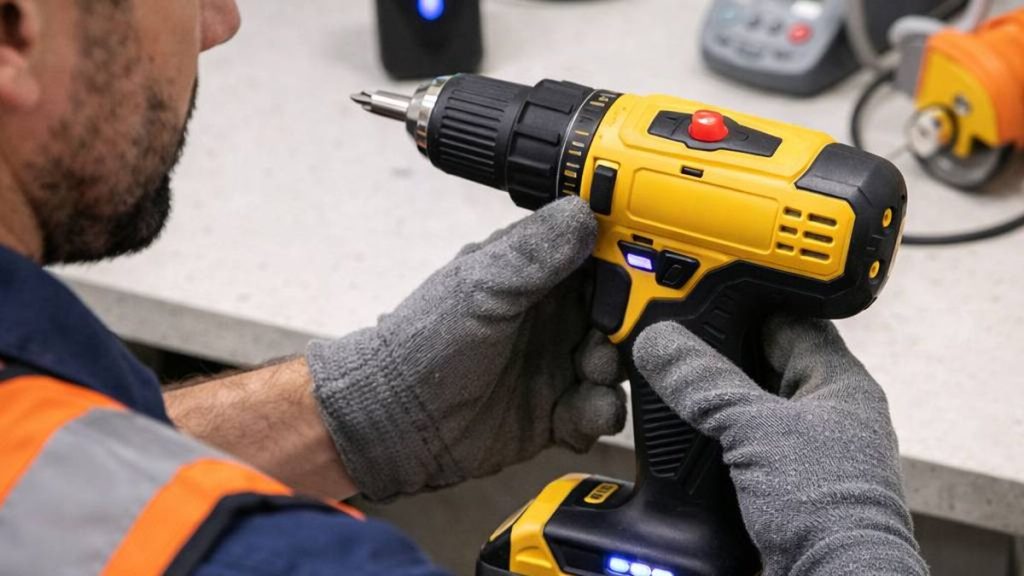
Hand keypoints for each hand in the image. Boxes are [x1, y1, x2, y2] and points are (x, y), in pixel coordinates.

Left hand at [307, 197, 625, 500]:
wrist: (398, 418)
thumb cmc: (426, 342)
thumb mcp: (482, 285)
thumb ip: (536, 252)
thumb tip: (585, 211)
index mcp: (539, 274)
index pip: (602, 258)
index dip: (628, 266)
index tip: (644, 277)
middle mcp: (555, 317)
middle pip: (622, 316)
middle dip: (627, 329)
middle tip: (606, 339)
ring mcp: (558, 365)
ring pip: (617, 365)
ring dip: (613, 373)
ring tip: (590, 376)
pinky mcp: (558, 413)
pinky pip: (600, 411)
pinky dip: (599, 413)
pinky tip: (580, 413)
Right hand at [633, 317, 925, 575]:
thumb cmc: (828, 510)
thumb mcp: (754, 430)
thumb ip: (705, 384)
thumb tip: (661, 343)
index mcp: (837, 383)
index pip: (790, 319)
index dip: (748, 300)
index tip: (704, 287)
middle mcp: (824, 410)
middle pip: (763, 360)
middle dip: (720, 349)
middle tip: (673, 330)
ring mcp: (804, 446)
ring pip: (749, 401)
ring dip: (713, 394)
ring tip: (670, 372)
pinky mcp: (782, 480)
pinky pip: (741, 439)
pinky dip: (713, 431)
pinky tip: (685, 426)